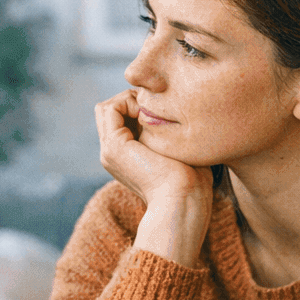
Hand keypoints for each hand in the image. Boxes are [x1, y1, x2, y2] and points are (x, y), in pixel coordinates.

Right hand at [95, 90, 212, 265]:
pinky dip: (128, 101)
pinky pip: (110, 109)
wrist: (184, 201)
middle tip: (156, 103)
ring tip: (153, 107)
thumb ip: (170, 133)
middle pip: (109, 111)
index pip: (119, 117)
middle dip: (130, 99)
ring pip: (107, 107)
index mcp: (126, 156)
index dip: (136, 104)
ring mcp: (110, 150)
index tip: (162, 107)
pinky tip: (150, 112)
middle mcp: (112, 153)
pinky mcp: (114, 147)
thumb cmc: (192, 181)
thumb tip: (179, 113)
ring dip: (129, 98)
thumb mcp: (178, 151)